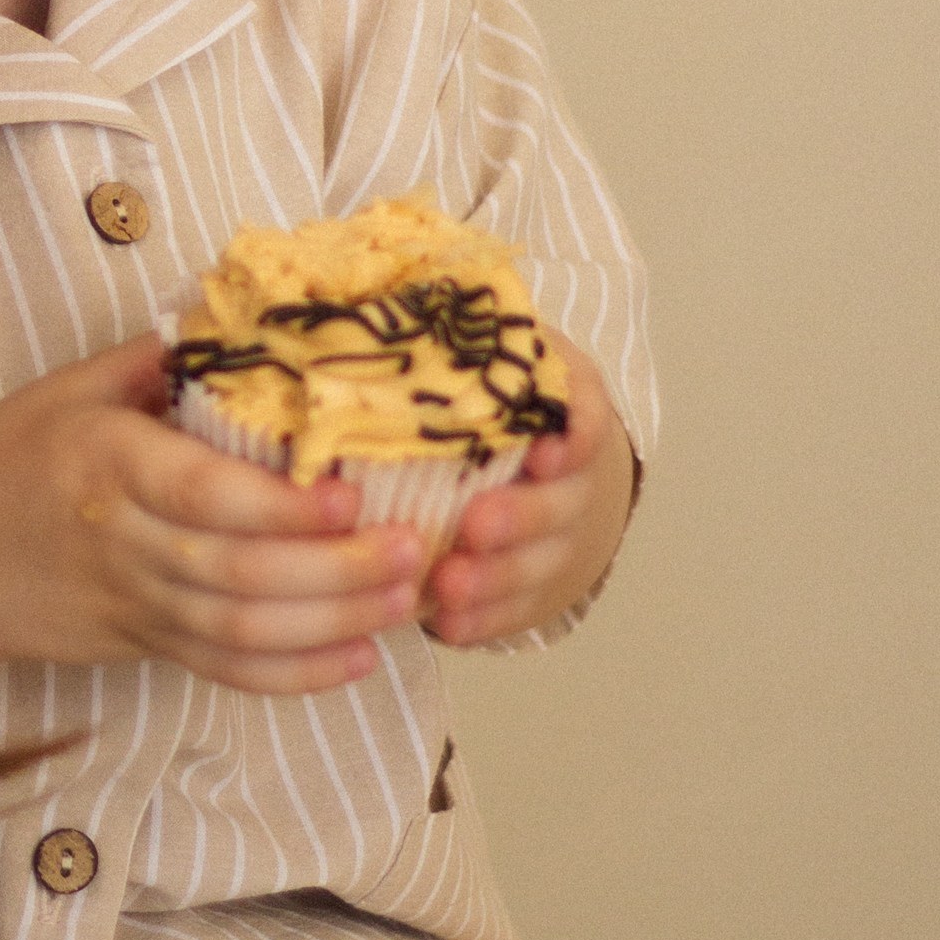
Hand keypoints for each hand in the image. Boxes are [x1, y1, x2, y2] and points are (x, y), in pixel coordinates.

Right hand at [0, 338, 426, 710]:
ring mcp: (134, 603)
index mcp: (105, 465)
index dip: (281, 507)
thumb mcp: (69, 389)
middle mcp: (123, 542)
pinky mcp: (143, 645)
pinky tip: (357, 656)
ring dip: (329, 622)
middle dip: (332, 571)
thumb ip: (158, 360)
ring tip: (401, 597)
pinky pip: (225, 670)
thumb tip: (253, 319)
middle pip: (237, 572)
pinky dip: (295, 673)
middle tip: (408, 551)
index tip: (349, 494)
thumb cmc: (7, 461)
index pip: (201, 495)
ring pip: (241, 629)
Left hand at [421, 340, 636, 644]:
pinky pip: (516, 610)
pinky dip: (486, 619)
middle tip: (475, 523)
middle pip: (561, 502)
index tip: (545, 449)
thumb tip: (353, 315)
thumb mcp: (485, 356)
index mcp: (562, 407)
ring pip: (539, 564)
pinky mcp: (533, 588)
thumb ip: (443, 340)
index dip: (575, 433)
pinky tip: (450, 623)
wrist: (536, 464)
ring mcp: (557, 538)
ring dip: (498, 578)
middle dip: (520, 516)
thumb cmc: (483, 399)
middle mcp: (573, 476)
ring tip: (450, 584)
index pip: (586, 413)